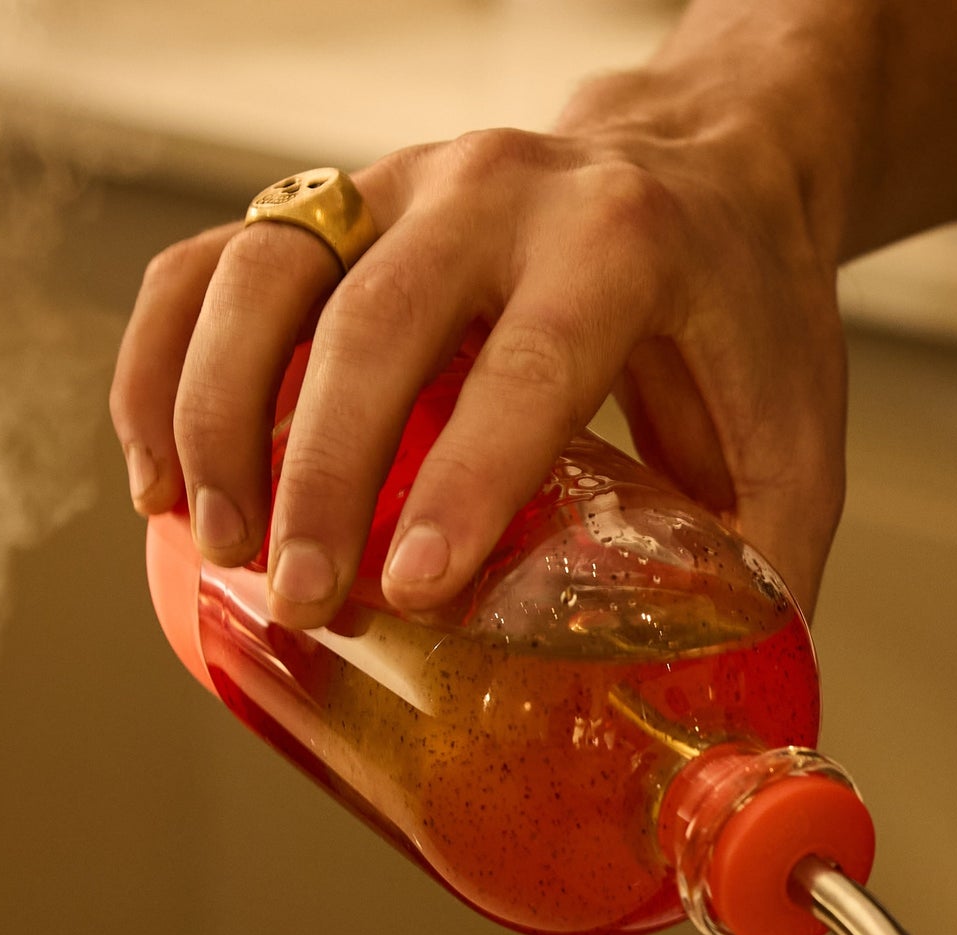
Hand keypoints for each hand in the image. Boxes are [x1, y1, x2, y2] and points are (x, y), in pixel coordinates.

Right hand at [108, 66, 847, 626]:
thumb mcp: (795, 447)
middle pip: (374, 321)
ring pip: (265, 275)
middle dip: (325, 475)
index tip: (414, 590)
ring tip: (222, 548)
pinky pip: (215, 265)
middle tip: (310, 603)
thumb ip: (762, 580)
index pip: (531, 362)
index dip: (466, 480)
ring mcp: (404, 182)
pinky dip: (167, 363)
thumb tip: (719, 739)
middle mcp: (501, 190)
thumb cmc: (751, 320)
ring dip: (219, 416)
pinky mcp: (341, 202)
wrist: (713, 174)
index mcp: (624, 243)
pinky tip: (161, 469)